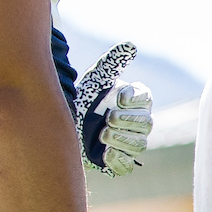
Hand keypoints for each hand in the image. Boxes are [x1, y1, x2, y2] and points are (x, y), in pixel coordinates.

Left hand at [73, 43, 152, 174]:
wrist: (65, 122)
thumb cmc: (85, 98)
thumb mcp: (96, 79)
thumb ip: (112, 63)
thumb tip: (130, 45)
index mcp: (137, 101)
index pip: (146, 100)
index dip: (135, 101)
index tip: (118, 98)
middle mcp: (138, 123)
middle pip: (145, 125)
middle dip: (127, 121)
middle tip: (108, 117)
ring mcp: (129, 144)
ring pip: (138, 145)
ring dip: (121, 139)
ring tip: (102, 134)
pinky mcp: (118, 162)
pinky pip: (126, 165)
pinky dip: (117, 159)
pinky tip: (104, 152)